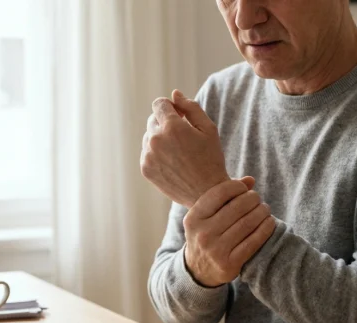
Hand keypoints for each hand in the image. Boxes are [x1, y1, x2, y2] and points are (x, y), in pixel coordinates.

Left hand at [141, 90, 228, 207]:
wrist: (207, 194)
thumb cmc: (211, 159)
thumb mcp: (208, 129)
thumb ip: (191, 107)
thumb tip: (174, 94)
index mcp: (172, 126)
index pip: (159, 104)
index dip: (170, 107)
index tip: (180, 116)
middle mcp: (156, 139)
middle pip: (153, 119)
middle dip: (166, 122)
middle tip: (183, 137)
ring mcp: (148, 155)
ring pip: (149, 136)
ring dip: (161, 138)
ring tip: (179, 153)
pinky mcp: (145, 168)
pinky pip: (146, 152)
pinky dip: (156, 153)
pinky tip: (173, 162)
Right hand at [183, 180, 276, 286]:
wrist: (198, 270)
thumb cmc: (206, 234)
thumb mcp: (206, 216)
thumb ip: (225, 196)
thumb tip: (250, 180)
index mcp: (193, 218)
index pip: (220, 193)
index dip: (237, 187)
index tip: (245, 188)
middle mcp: (202, 234)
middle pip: (237, 208)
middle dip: (252, 199)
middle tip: (257, 199)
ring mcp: (216, 251)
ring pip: (247, 224)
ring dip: (262, 212)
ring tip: (265, 209)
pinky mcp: (229, 264)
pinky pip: (253, 242)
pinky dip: (265, 229)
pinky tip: (269, 222)